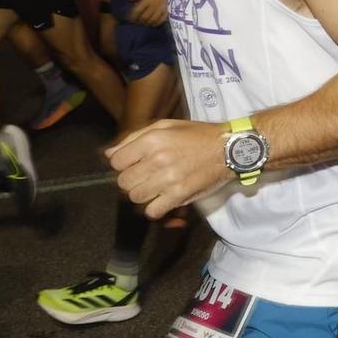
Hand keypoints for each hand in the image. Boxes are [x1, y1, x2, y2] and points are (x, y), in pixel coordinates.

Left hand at [107, 119, 230, 219]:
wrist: (228, 149)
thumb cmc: (197, 136)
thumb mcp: (166, 126)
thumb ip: (134, 138)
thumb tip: (109, 154)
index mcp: (152, 140)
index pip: (116, 161)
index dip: (123, 163)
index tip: (134, 163)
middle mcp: (157, 160)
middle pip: (123, 181)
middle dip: (131, 179)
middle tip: (145, 176)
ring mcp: (168, 179)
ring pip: (135, 197)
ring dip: (142, 193)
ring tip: (155, 186)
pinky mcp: (179, 195)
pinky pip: (152, 211)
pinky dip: (154, 207)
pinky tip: (162, 199)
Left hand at [126, 0, 167, 26]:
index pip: (137, 11)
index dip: (133, 16)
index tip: (130, 19)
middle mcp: (153, 6)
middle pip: (144, 17)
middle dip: (139, 21)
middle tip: (137, 23)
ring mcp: (161, 10)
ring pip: (152, 20)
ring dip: (147, 23)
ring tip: (144, 24)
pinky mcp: (168, 12)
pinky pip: (161, 21)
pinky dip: (156, 24)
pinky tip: (154, 24)